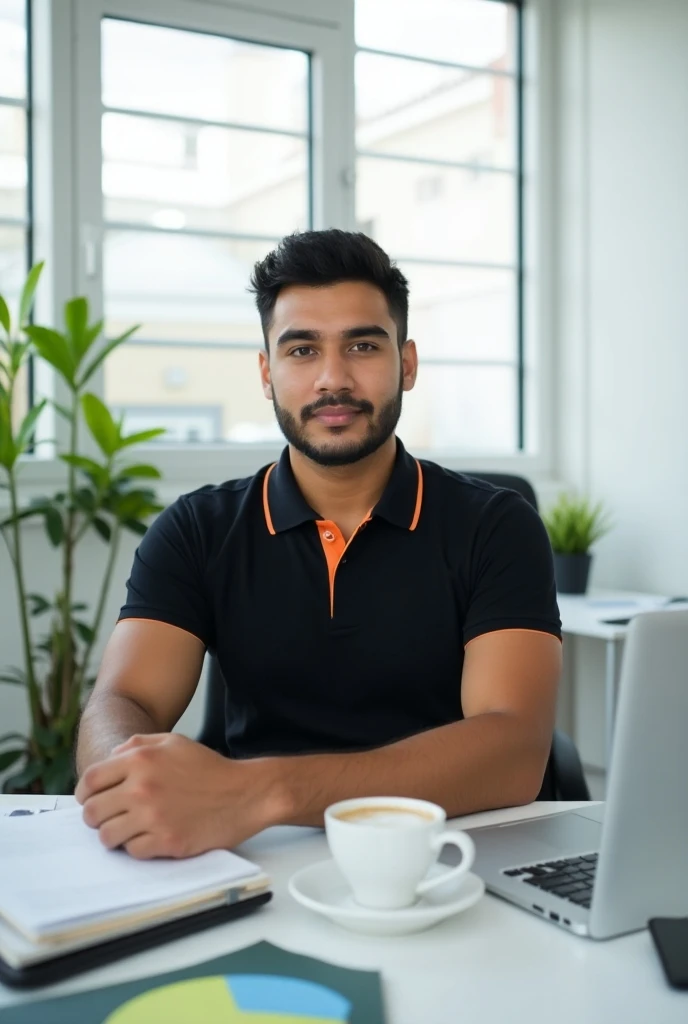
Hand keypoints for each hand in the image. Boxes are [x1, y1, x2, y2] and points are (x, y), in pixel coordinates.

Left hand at [74, 733, 283, 859]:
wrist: (244, 793)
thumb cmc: (209, 768)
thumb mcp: (174, 742)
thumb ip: (138, 745)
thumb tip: (110, 759)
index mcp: (141, 760)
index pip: (90, 780)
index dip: (86, 793)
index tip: (91, 800)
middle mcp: (142, 787)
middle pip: (93, 811)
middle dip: (96, 816)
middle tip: (110, 817)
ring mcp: (154, 817)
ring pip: (107, 836)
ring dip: (115, 834)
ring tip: (131, 829)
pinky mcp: (167, 841)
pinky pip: (132, 852)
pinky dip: (138, 847)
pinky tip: (152, 836)